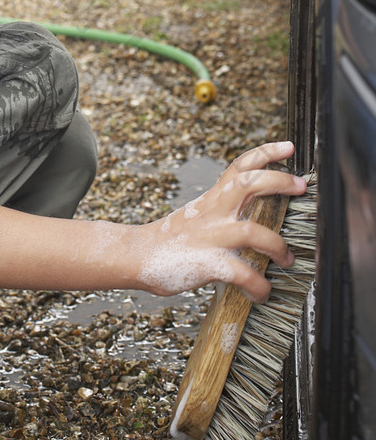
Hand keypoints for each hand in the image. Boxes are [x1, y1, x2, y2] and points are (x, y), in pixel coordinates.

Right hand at [138, 140, 306, 300]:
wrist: (138, 256)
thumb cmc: (173, 240)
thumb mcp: (199, 214)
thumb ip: (224, 210)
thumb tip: (257, 214)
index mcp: (213, 199)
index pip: (240, 166)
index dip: (266, 153)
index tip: (288, 146)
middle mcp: (213, 212)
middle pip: (248, 183)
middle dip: (278, 180)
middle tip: (301, 185)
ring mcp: (211, 237)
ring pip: (252, 231)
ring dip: (277, 245)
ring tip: (287, 258)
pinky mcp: (207, 263)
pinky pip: (242, 274)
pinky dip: (258, 285)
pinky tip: (262, 293)